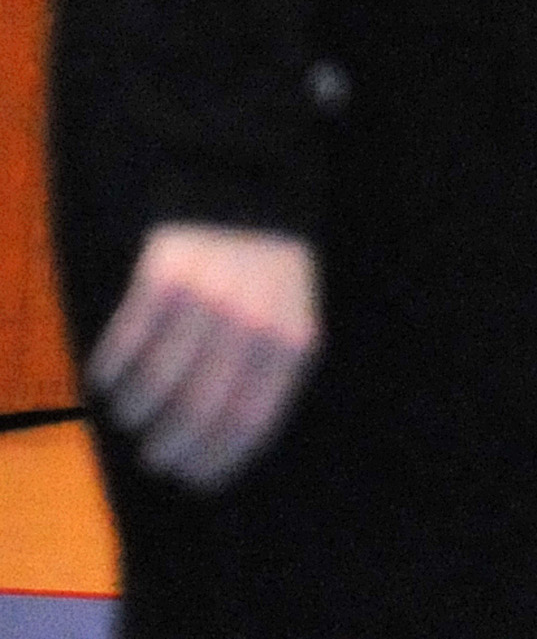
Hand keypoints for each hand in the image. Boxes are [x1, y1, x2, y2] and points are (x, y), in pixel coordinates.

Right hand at [88, 224, 320, 491]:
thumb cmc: (270, 275)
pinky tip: (109, 380)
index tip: (191, 479)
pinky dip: (109, 374)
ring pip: (153, 385)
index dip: (214, 462)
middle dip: (168, 448)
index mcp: (288, 340)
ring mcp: (205, 298)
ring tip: (133, 416)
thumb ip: (270, 379)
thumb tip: (223, 454)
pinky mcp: (162, 275)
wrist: (251, 190)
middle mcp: (248, 323)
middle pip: (195, 413)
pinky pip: (124, 345)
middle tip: (155, 456)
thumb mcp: (293, 321)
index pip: (247, 424)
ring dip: (135, 414)